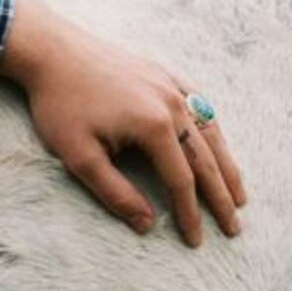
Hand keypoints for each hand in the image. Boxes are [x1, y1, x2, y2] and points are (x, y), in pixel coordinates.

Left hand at [0, 0, 245, 246]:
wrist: (52, 49)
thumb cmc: (61, 103)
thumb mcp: (79, 156)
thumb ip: (115, 193)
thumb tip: (146, 225)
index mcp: (154, 126)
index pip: (181, 181)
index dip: (191, 214)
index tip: (197, 241)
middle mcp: (172, 104)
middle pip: (206, 158)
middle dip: (222, 196)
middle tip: (235, 227)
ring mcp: (171, 85)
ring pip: (210, 131)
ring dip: (227, 165)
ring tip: (240, 193)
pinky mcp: (164, 73)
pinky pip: (199, 104)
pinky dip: (214, 130)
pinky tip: (218, 143)